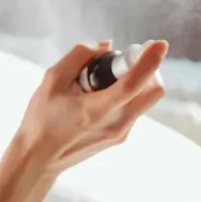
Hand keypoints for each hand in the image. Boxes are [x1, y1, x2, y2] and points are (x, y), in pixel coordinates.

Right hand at [17, 40, 167, 181]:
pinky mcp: (120, 137)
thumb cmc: (42, 118)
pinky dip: (126, 94)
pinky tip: (98, 95)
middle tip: (124, 59)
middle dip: (148, 68)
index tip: (160, 44)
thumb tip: (106, 45)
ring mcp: (121, 133)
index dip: (150, 60)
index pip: (134, 83)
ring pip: (145, 99)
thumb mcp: (52, 79)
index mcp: (96, 110)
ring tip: (102, 80)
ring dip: (135, 81)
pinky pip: (134, 108)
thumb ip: (79, 56)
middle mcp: (116, 124)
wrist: (39, 158)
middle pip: (153, 91)